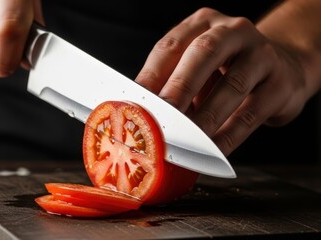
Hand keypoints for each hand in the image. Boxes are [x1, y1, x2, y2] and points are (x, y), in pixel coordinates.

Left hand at [135, 8, 308, 155]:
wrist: (283, 68)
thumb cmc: (226, 70)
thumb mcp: (197, 66)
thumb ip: (172, 82)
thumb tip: (139, 113)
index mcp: (203, 24)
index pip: (170, 46)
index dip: (151, 75)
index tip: (134, 103)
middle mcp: (233, 32)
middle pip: (203, 55)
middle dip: (178, 88)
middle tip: (160, 117)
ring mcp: (262, 55)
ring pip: (231, 86)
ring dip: (204, 118)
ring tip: (184, 141)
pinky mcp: (282, 84)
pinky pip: (251, 113)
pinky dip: (228, 136)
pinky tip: (211, 150)